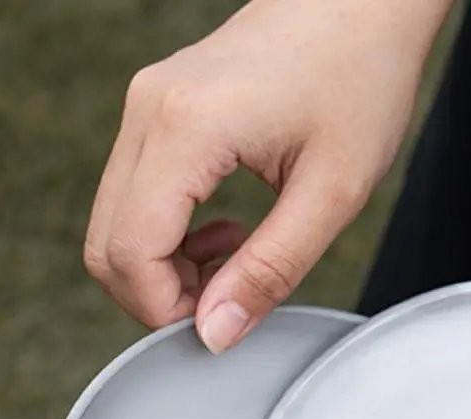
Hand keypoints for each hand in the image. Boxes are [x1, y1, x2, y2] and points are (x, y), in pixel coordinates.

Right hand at [84, 0, 450, 351]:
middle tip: (231, 302)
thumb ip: (270, 270)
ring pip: (115, 224)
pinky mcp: (160, 110)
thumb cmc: (361, 79)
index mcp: (185, 128)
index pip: (129, 254)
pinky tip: (227, 234)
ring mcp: (147, 106)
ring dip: (166, 268)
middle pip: (106, 245)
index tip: (223, 325)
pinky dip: (169, 236)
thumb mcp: (331, 193)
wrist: (364, 3)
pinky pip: (135, 196)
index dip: (167, 312)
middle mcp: (148, 111)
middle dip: (160, 297)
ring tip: (240, 261)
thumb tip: (216, 334)